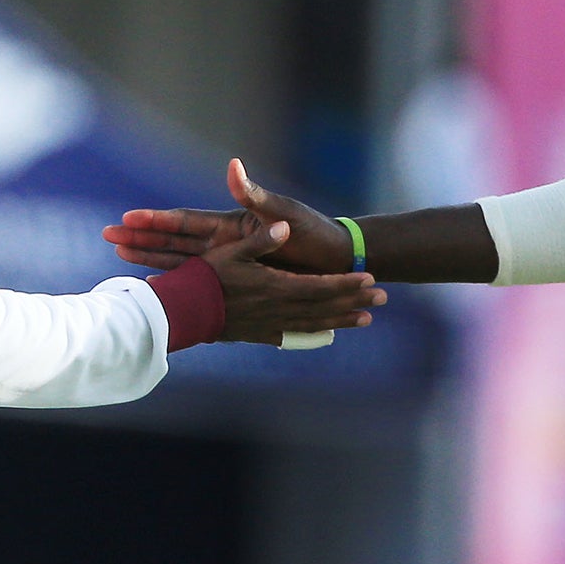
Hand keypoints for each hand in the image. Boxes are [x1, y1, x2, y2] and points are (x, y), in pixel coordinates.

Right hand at [105, 159, 354, 275]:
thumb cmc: (313, 234)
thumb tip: (233, 166)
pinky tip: (154, 290)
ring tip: (119, 258)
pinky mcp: (237, 286)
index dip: (157, 220)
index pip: (186, 221)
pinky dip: (176, 286)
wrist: (338, 261)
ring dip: (150, 261)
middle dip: (141, 239)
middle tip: (107, 236)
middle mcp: (226, 245)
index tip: (126, 219)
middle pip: (174, 242)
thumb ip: (256, 196)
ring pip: (180, 264)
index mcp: (233, 227)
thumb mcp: (285, 214)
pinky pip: (201, 286)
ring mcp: (229, 266)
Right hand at [207, 218, 383, 345]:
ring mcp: (270, 323)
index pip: (321, 286)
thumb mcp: (231, 251)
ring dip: (342, 320)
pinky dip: (313, 333)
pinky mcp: (259, 333)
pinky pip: (293, 334)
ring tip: (366, 319)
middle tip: (381, 299)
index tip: (369, 279)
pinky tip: (325, 333)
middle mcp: (278, 308)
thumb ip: (260, 240)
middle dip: (354, 301)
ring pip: (314, 323)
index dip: (347, 284)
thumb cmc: (205, 278)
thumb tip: (282, 229)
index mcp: (276, 286)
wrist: (183, 312)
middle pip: (325, 306)